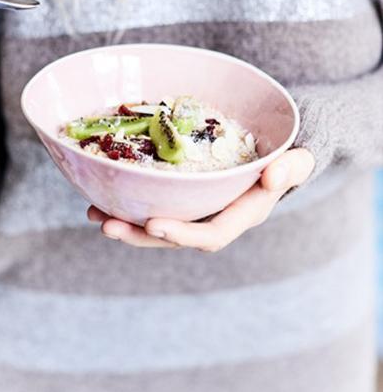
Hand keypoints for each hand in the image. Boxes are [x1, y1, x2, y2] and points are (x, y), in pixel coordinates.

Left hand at [87, 148, 314, 251]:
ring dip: (126, 222)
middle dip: (140, 235)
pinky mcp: (187, 197)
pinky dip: (130, 203)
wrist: (280, 154)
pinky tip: (103, 193)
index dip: (182, 234)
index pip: (211, 234)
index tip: (152, 225)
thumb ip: (292, 167)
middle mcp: (217, 217)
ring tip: (93, 213)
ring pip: (159, 224)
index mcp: (242, 215)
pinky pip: (157, 205)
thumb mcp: (298, 159)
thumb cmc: (289, 156)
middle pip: (175, 236)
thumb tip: (272, 176)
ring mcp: (199, 209)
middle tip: (106, 224)